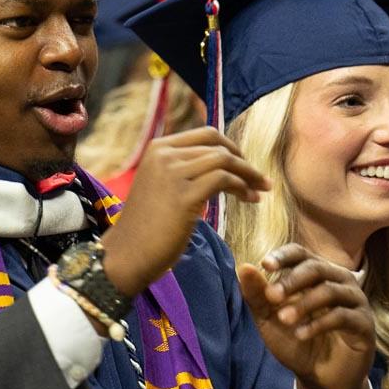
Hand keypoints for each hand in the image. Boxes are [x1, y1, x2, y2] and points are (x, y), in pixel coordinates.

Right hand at [104, 127, 266, 296]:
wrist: (127, 254)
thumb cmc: (147, 227)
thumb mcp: (161, 186)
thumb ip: (183, 171)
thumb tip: (220, 166)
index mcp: (158, 148)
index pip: (206, 134)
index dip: (231, 148)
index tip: (245, 165)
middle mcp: (164, 155)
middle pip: (218, 147)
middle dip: (245, 162)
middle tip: (261, 181)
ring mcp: (172, 173)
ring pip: (224, 160)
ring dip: (248, 175)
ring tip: (259, 192)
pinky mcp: (183, 196)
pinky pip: (224, 179)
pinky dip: (242, 187)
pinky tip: (250, 200)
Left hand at [239, 245, 374, 388]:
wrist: (319, 378)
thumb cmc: (295, 340)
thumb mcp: (269, 319)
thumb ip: (257, 295)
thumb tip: (244, 267)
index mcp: (314, 273)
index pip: (300, 253)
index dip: (283, 256)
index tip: (265, 265)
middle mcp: (337, 280)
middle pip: (316, 267)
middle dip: (291, 280)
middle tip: (272, 296)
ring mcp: (354, 300)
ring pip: (330, 290)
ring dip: (304, 303)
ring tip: (284, 320)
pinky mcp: (364, 323)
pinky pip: (343, 316)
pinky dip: (319, 323)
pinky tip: (301, 334)